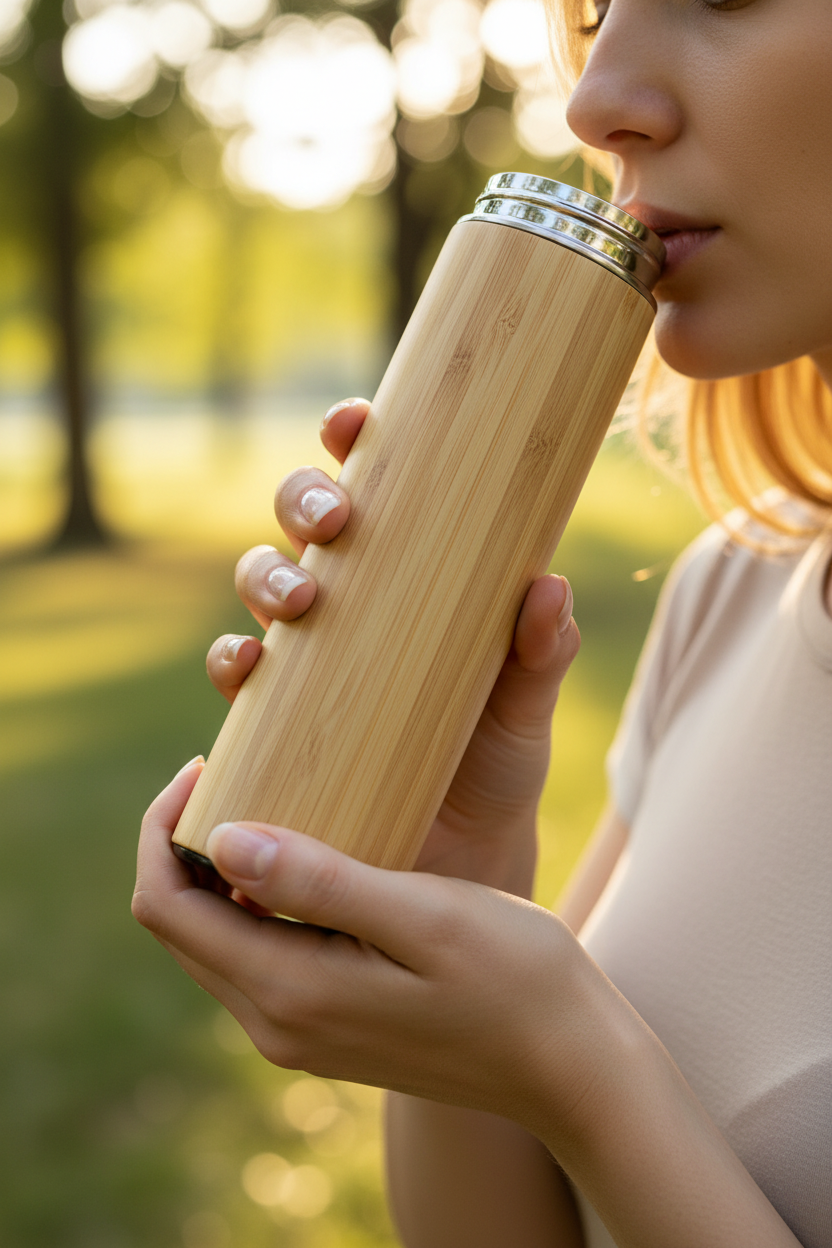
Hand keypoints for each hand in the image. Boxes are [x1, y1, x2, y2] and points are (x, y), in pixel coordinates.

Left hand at [133, 762, 600, 1135]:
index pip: (166, 907)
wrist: (570, 1065)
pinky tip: (307, 857)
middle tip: (230, 769)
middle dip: (181, 844)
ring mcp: (299, 1034)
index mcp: (288, 991)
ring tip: (268, 801)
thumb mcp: (423, 915)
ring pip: (214, 940)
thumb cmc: (514, 977)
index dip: (162, 827)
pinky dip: (254, 901)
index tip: (205, 765)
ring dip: (217, 872)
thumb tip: (222, 838)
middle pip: (178, 925)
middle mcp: (275, 1024)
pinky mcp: (325, 1028)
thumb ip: (319, 881)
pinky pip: (256, 955)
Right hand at [206, 400, 580, 895]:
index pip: (375, 486)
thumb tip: (548, 587)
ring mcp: (308, 654)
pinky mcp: (277, 715)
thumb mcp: (527, 705)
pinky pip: (237, 672)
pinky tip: (250, 666)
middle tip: (336, 524)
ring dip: (266, 576)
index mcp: (409, 573)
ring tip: (300, 602)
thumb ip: (541, 652)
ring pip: (260, 581)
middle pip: (301, 520)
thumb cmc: (497, 760)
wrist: (466, 857)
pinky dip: (233, 659)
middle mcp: (351, 601)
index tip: (356, 421)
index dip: (353, 440)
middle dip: (304, 502)